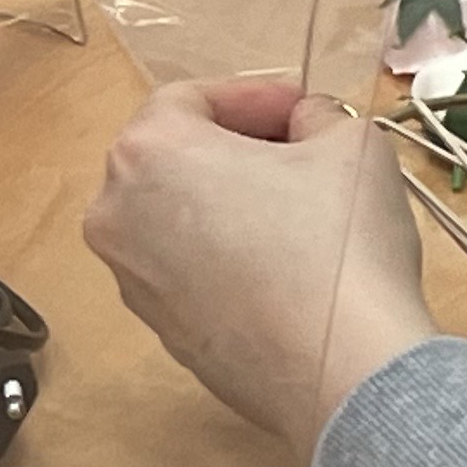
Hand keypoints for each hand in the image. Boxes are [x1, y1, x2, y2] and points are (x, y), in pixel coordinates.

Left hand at [80, 77, 435, 457]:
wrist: (342, 371)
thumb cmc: (338, 243)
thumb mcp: (350, 145)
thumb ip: (315, 117)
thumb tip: (302, 125)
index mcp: (147, 152)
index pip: (189, 99)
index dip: (253, 96)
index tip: (302, 109)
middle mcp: (116, 213)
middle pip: (172, 158)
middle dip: (236, 146)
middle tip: (301, 152)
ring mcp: (131, 279)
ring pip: (175, 217)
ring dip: (229, 203)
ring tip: (299, 210)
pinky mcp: (159, 331)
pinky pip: (187, 271)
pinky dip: (225, 257)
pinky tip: (285, 270)